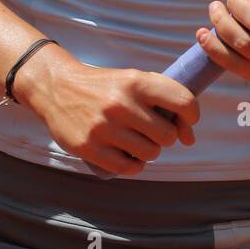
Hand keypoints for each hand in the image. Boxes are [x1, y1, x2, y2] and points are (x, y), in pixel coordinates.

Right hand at [14, 43, 199, 175]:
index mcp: (137, 81)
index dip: (192, 116)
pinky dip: (132, 165)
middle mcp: (121, 103)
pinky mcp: (89, 147)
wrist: (58, 88)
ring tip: (135, 142)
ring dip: (148, 152)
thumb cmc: (105, 87)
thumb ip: (164, 101)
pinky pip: (128, 168)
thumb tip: (189, 138)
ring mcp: (104, 127)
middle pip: (168, 135)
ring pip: (150, 154)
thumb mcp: (133, 80)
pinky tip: (125, 154)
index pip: (184, 101)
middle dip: (165, 137)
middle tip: (151, 132)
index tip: (185, 122)